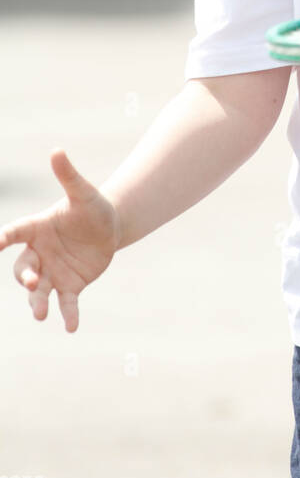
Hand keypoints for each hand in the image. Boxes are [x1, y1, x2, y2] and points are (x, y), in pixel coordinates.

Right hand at [0, 150, 119, 332]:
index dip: (2, 239)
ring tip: (40, 315)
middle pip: (24, 269)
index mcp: (37, 229)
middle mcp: (40, 253)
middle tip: (34, 282)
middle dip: (26, 277)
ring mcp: (53, 273)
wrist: (110, 228)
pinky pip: (66, 303)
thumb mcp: (83, 193)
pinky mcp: (70, 287)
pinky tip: (71, 327)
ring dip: (37, 303)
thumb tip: (57, 150)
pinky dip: (68, 315)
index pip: (15, 233)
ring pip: (39, 291)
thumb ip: (68, 176)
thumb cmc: (92, 207)